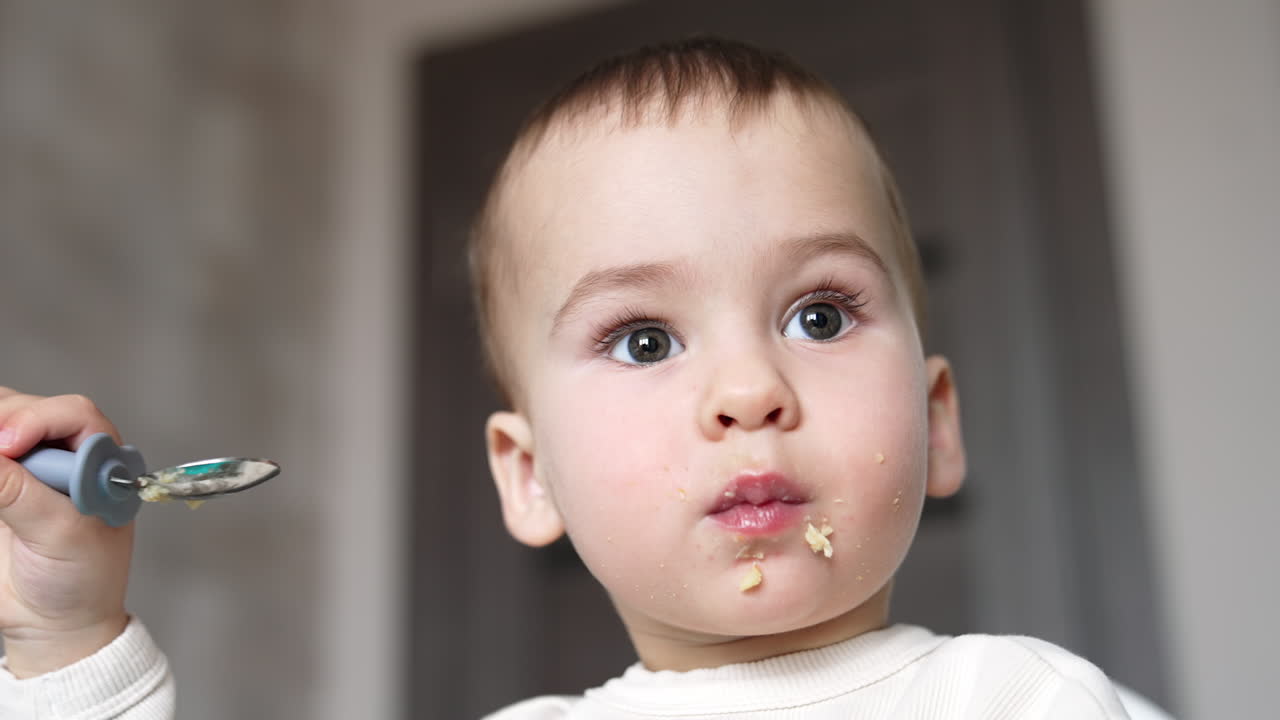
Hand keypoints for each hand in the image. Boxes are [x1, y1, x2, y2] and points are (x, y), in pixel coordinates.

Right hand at [0, 388, 132, 677]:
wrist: (53, 623)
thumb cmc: (81, 579)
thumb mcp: (59, 536)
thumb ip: (21, 495)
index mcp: (98, 461)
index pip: (72, 414)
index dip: (37, 419)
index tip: (7, 445)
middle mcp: (62, 455)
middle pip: (22, 409)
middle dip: (2, 422)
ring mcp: (24, 468)